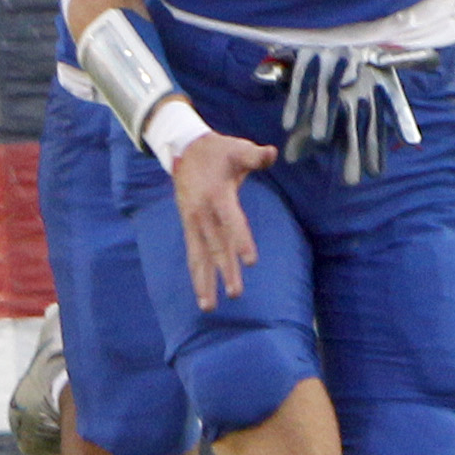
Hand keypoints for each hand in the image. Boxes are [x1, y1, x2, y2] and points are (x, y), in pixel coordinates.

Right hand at [170, 130, 278, 308]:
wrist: (183, 150)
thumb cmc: (217, 151)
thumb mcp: (236, 148)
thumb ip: (254, 155)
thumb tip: (271, 153)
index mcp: (216, 195)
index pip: (231, 221)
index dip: (241, 240)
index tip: (251, 261)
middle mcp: (202, 212)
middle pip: (216, 245)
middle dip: (226, 270)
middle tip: (236, 293)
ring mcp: (193, 222)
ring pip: (200, 256)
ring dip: (204, 281)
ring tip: (208, 307)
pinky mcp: (189, 227)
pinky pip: (193, 254)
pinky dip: (197, 274)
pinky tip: (202, 294)